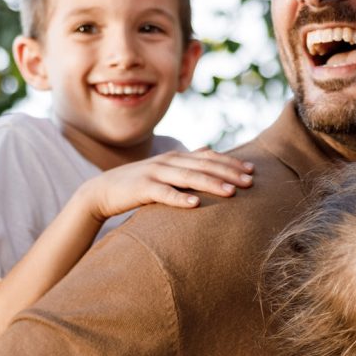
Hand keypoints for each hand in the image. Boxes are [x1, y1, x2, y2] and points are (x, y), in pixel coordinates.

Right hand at [85, 149, 254, 222]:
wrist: (103, 190)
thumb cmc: (138, 183)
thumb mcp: (164, 169)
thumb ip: (186, 161)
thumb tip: (209, 150)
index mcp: (177, 157)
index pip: (209, 157)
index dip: (231, 163)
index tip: (253, 170)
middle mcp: (169, 161)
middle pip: (204, 166)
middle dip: (229, 173)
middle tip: (250, 182)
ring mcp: (155, 173)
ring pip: (188, 178)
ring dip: (211, 184)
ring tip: (231, 193)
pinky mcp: (142, 189)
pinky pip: (164, 194)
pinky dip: (180, 198)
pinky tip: (195, 204)